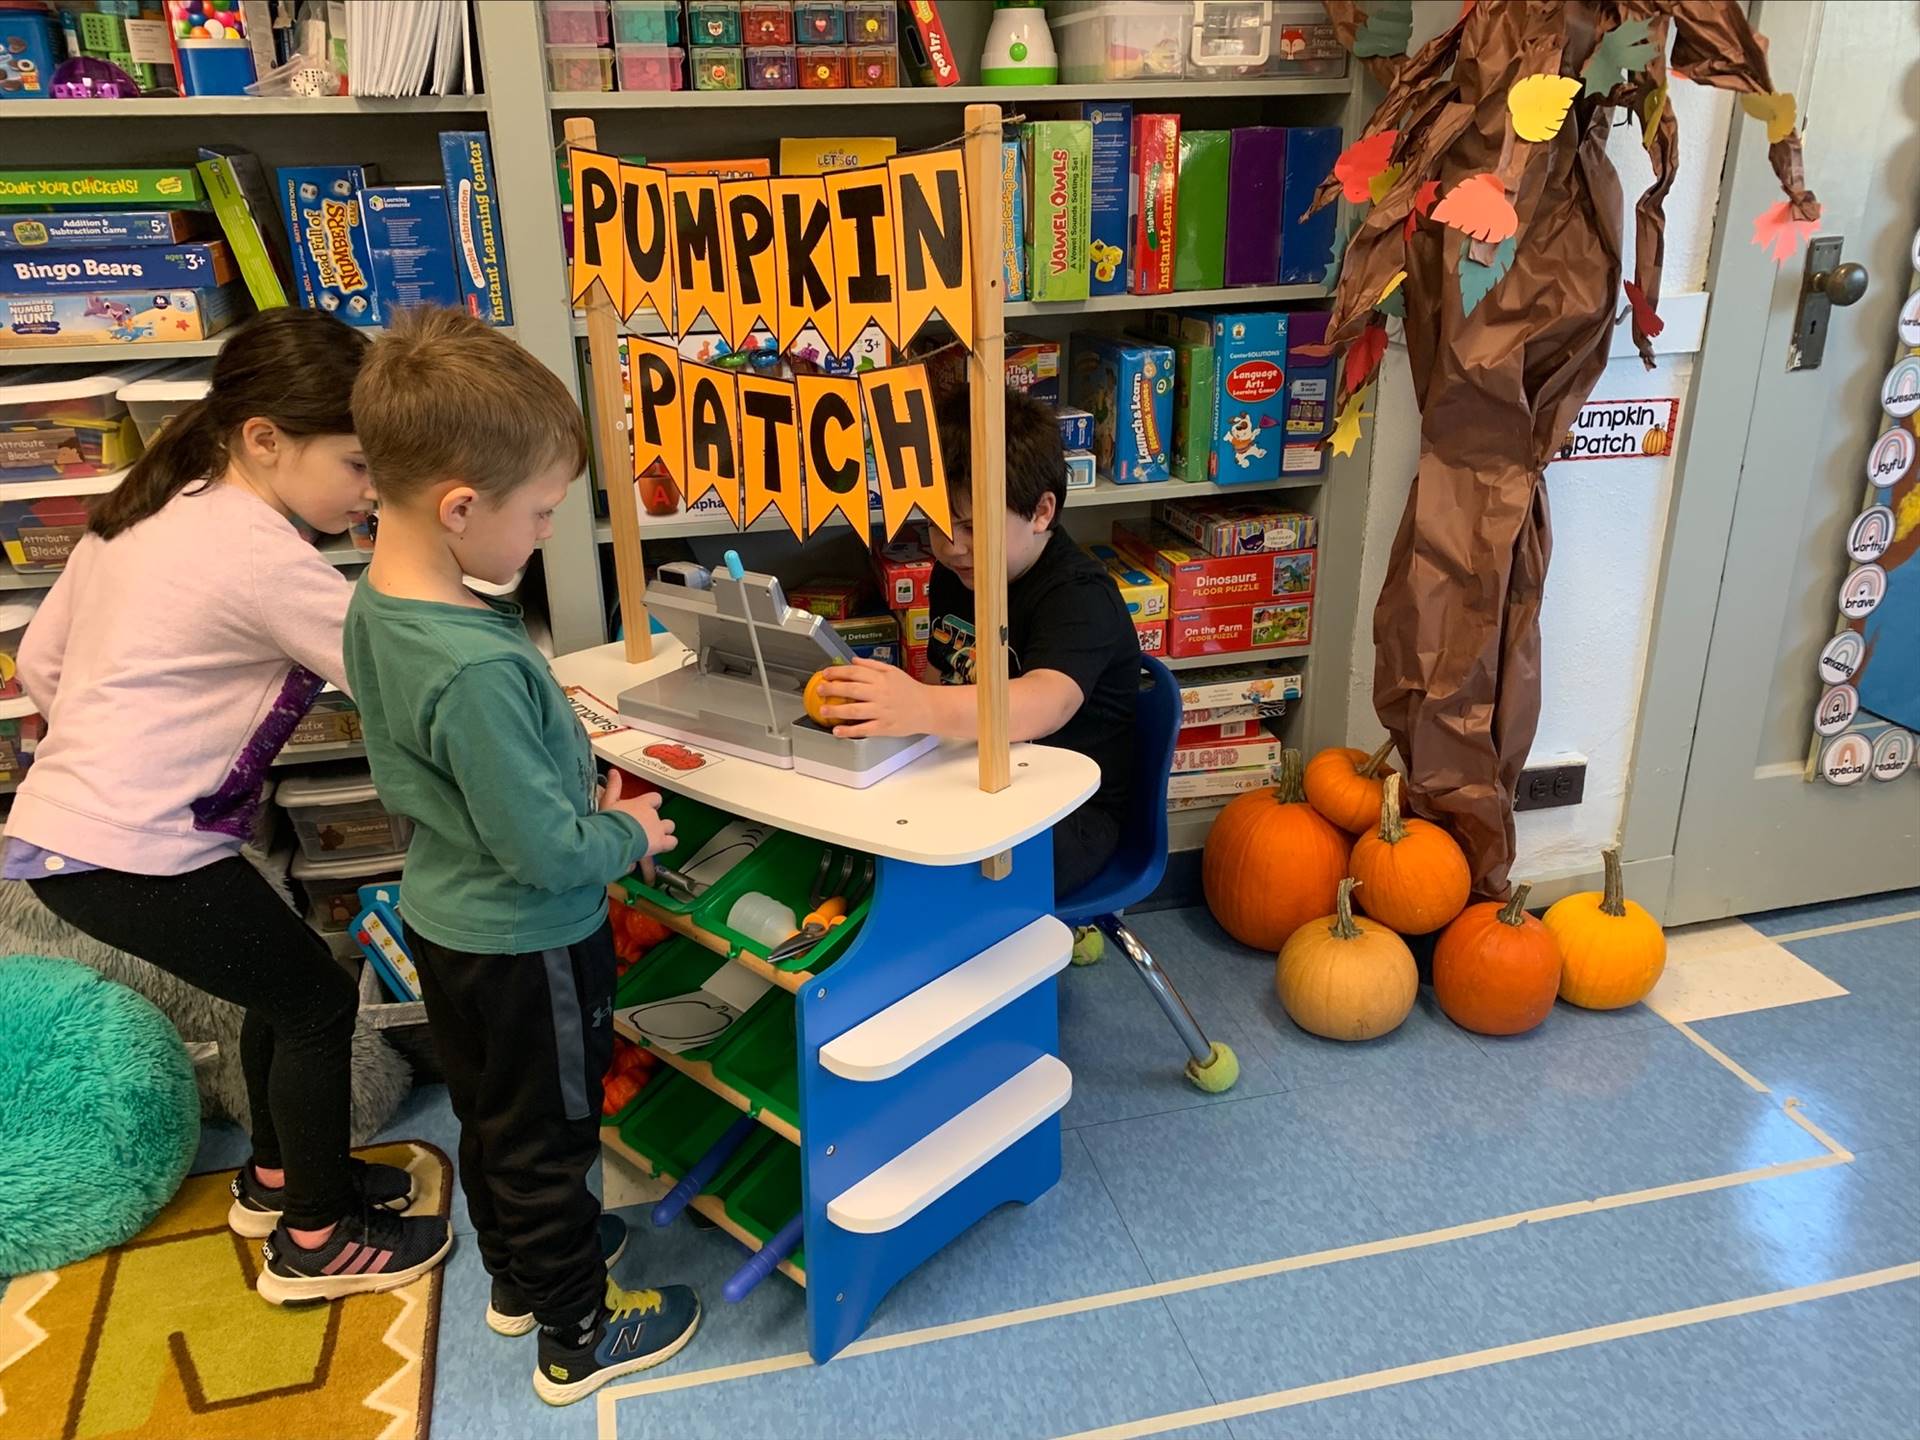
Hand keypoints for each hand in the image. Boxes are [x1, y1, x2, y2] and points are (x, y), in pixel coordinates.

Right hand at [602, 767, 675, 881]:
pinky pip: (672, 843)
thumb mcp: (608, 801)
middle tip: (648, 828)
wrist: (613, 838)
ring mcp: (658, 829)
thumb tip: (613, 772)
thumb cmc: (609, 821)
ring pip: (670, 827)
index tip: (647, 808)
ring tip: (655, 839)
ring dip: (665, 832)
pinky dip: (667, 845)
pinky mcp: (660, 843)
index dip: (652, 804)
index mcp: (642, 803)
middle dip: (659, 821)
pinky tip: (659, 848)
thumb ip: (613, 786)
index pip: (655, 798)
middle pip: (662, 813)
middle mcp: (652, 815)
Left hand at [816, 657, 932, 737]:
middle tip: (820, 689)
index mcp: (882, 679)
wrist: (928, 708)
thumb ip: (872, 665)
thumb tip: (853, 660)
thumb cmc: (910, 690)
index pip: (855, 672)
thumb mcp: (893, 671)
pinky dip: (850, 731)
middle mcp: (880, 694)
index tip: (825, 673)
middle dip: (833, 689)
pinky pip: (864, 729)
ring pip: (855, 710)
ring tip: (823, 710)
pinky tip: (838, 731)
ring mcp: (882, 711)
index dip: (838, 672)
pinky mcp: (884, 727)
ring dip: (837, 711)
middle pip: (852, 690)